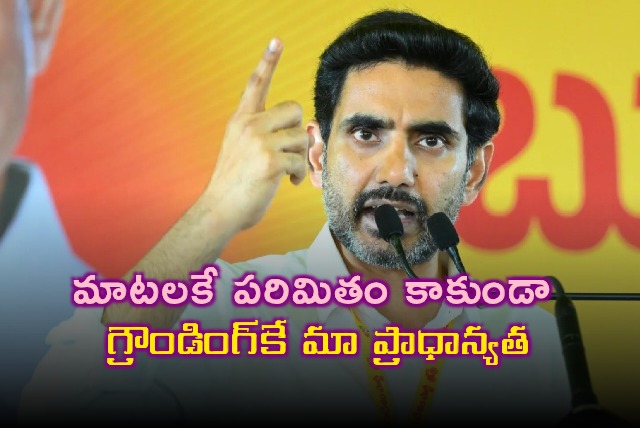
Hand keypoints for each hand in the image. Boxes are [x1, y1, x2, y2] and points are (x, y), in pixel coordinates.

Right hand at [205, 38, 308, 232]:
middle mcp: (248, 125)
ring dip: (301, 156)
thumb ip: (264, 133)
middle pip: (295, 109)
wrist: (220, 209)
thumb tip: (304, 131)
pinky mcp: (270, 161)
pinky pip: (301, 160)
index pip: (256, 84)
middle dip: (298, 130)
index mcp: (241, 119)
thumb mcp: (242, 149)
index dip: (268, 61)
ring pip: (302, 136)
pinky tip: (290, 182)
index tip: (277, 40)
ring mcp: (259, 142)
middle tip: (290, 149)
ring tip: (289, 171)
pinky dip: (300, 174)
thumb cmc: (236, 183)